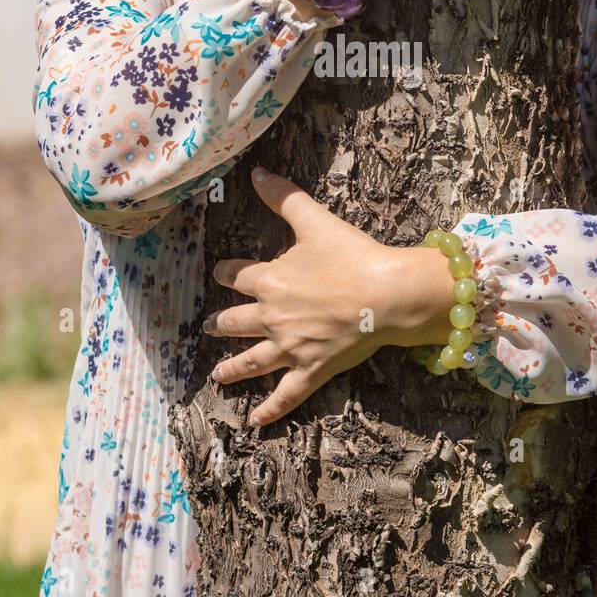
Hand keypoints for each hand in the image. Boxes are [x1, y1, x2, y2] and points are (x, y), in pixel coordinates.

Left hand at [204, 167, 450, 426]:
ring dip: (233, 369)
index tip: (223, 273)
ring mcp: (290, 348)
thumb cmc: (351, 255)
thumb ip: (283, 197)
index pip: (237, 275)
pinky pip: (286, 394)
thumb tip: (256, 173)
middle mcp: (271, 318)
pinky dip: (270, 410)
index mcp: (268, 281)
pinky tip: (255, 423)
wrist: (386, 294)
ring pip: (252, 362)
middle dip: (222, 323)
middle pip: (236, 321)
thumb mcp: (314, 220)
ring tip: (218, 376)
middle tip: (210, 326)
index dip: (229, 273)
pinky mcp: (312, 370)